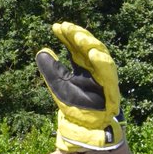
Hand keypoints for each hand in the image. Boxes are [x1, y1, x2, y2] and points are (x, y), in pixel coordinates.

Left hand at [35, 22, 122, 151]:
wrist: (86, 126)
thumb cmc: (75, 105)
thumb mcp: (58, 84)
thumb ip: (50, 68)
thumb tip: (41, 51)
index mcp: (82, 65)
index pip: (75, 46)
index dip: (67, 35)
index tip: (56, 27)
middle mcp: (94, 67)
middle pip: (87, 45)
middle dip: (77, 35)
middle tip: (65, 27)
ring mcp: (103, 75)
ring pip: (99, 53)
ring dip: (88, 43)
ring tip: (76, 35)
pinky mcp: (110, 86)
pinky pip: (108, 71)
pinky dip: (101, 61)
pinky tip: (92, 53)